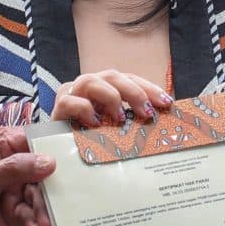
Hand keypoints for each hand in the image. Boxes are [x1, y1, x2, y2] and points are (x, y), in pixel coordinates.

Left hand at [0, 126, 56, 225]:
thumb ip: (15, 169)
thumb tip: (49, 161)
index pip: (30, 140)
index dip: (50, 148)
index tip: (71, 158)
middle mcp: (8, 165)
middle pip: (41, 169)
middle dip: (49, 186)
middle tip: (58, 199)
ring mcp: (12, 189)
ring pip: (39, 194)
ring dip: (43, 208)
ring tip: (44, 222)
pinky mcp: (14, 213)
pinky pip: (32, 213)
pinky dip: (34, 221)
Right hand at [50, 71, 170, 128]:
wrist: (58, 149)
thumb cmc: (90, 138)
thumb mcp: (114, 128)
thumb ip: (132, 121)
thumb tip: (160, 122)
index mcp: (105, 87)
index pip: (129, 79)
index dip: (148, 88)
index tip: (166, 102)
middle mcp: (89, 85)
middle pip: (113, 76)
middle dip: (134, 92)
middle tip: (147, 113)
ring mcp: (72, 93)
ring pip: (91, 81)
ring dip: (110, 97)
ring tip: (120, 118)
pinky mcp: (57, 107)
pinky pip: (69, 101)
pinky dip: (84, 109)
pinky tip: (94, 123)